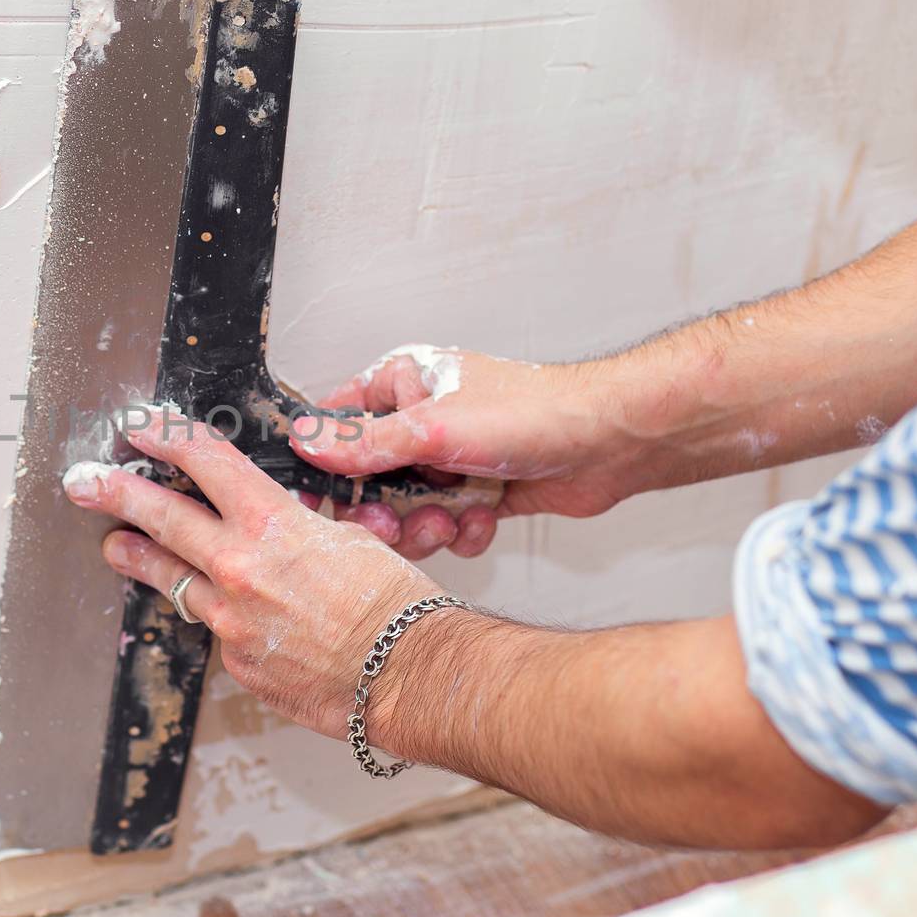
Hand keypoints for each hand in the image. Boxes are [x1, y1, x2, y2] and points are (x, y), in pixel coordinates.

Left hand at [63, 409, 446, 739]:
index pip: (207, 462)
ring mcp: (231, 621)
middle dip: (117, 493)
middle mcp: (239, 569)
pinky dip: (221, 618)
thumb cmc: (395, 604)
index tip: (140, 424)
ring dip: (139, 559)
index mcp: (271, 525)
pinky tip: (232, 616)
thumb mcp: (351, 539)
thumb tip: (284, 524)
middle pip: (162, 518)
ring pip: (171, 580)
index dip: (168, 436)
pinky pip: (218, 631)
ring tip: (115, 546)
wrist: (408, 675)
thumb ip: (302, 528)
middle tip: (85, 482)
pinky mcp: (237, 663)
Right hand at [291, 347, 643, 557]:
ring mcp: (449, 459)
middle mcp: (420, 421)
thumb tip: (305, 442)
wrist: (611, 443)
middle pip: (368, 480)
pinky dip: (462, 532)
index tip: (326, 503)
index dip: (327, 468)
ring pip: (406, 511)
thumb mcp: (433, 429)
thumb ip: (364, 443)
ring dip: (426, 526)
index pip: (337, 426)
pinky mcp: (476, 492)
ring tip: (451, 520)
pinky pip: (445, 526)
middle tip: (396, 523)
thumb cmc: (536, 412)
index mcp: (401, 385)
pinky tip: (485, 518)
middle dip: (384, 511)